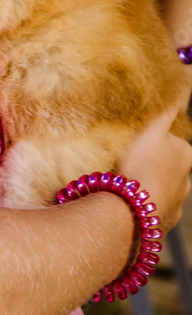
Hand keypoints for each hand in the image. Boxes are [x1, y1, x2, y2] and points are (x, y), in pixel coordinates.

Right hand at [118, 106, 191, 233]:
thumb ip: (165, 112)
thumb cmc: (142, 163)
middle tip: (131, 161)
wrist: (133, 207)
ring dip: (149, 185)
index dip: (157, 139)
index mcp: (186, 155)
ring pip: (162, 189)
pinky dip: (144, 205)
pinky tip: (130, 203)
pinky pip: (152, 209)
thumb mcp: (152, 129)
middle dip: (154, 165)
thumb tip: (178, 92)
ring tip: (128, 183)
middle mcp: (187, 180)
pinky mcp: (163, 221)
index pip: (174, 141)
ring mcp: (176, 203)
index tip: (139, 140)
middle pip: (169, 167)